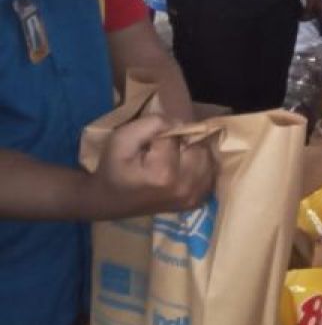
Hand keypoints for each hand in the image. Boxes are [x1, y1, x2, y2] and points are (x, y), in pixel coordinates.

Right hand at [85, 116, 214, 219]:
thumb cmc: (113, 167)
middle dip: (183, 141)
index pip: (177, 135)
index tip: (149, 143)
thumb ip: (153, 123)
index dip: (164, 132)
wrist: (109, 200)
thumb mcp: (122, 137)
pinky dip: (199, 165)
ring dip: (193, 152)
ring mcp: (194, 197)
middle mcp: (185, 188)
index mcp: (163, 174)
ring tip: (172, 158)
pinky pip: (210, 172)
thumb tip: (180, 123)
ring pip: (207, 157)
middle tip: (162, 150)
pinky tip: (182, 167)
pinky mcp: (198, 201)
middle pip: (198, 146)